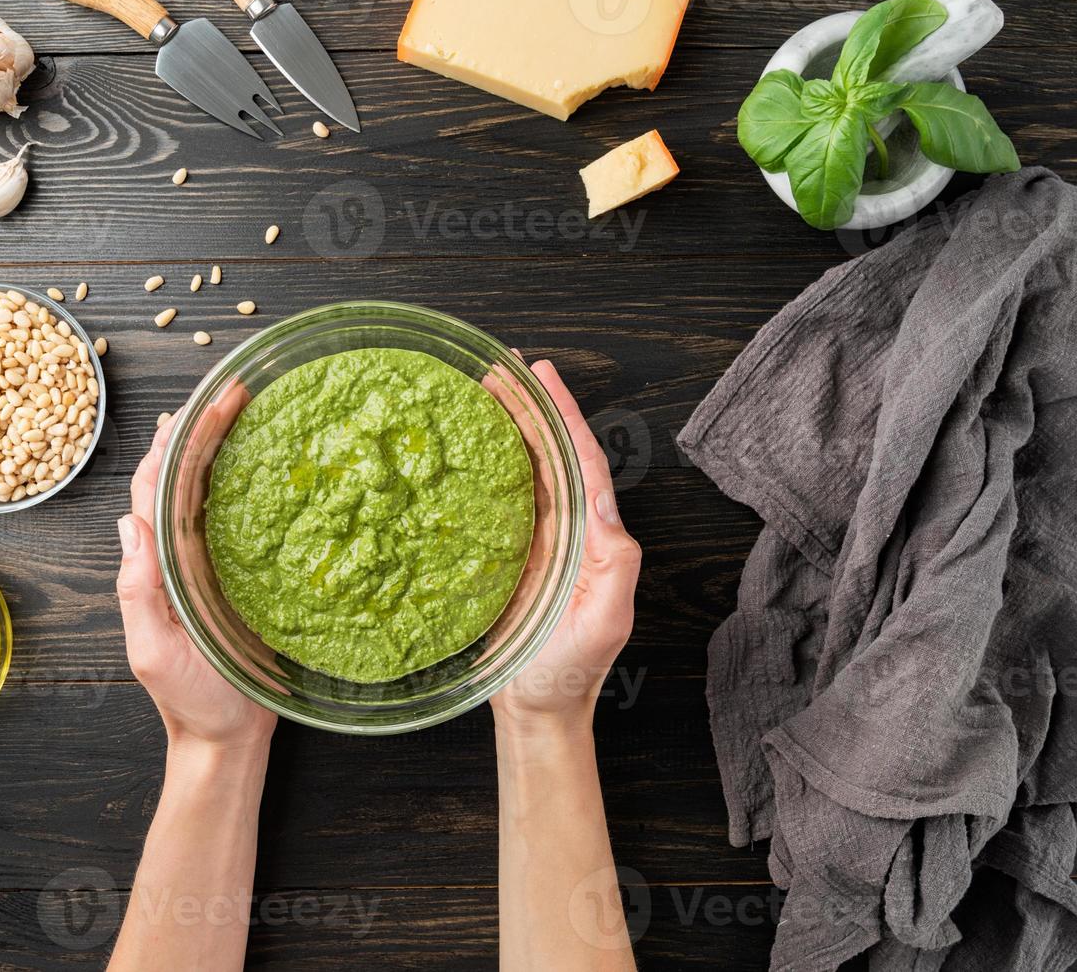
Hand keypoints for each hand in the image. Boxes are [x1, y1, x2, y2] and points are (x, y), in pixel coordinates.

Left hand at [117, 404, 277, 754]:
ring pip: (211, 491)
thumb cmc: (191, 701)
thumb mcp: (154, 651)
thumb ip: (137, 593)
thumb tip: (128, 524)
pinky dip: (251, 485)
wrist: (227, 739)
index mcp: (154, 565)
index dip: (170, 443)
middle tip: (236, 389)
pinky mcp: (240, 578)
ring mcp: (208, 564)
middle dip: (203, 429)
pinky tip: (273, 463)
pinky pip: (242, 521)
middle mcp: (178, 555)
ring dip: (225, 447)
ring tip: (252, 408)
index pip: (154, 489)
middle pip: (184, 477)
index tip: (196, 405)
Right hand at [490, 360, 641, 733]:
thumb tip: (603, 504)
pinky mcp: (504, 556)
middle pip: (548, 453)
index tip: (543, 375)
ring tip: (479, 391)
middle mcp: (567, 529)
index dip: (563, 414)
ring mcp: (535, 540)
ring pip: (521, 469)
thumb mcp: (607, 619)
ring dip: (504, 428)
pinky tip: (461, 447)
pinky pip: (494, 500)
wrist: (536, 709)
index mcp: (594, 535)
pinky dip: (481, 468)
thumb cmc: (572, 670)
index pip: (580, 459)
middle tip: (499, 368)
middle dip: (528, 407)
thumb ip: (615, 563)